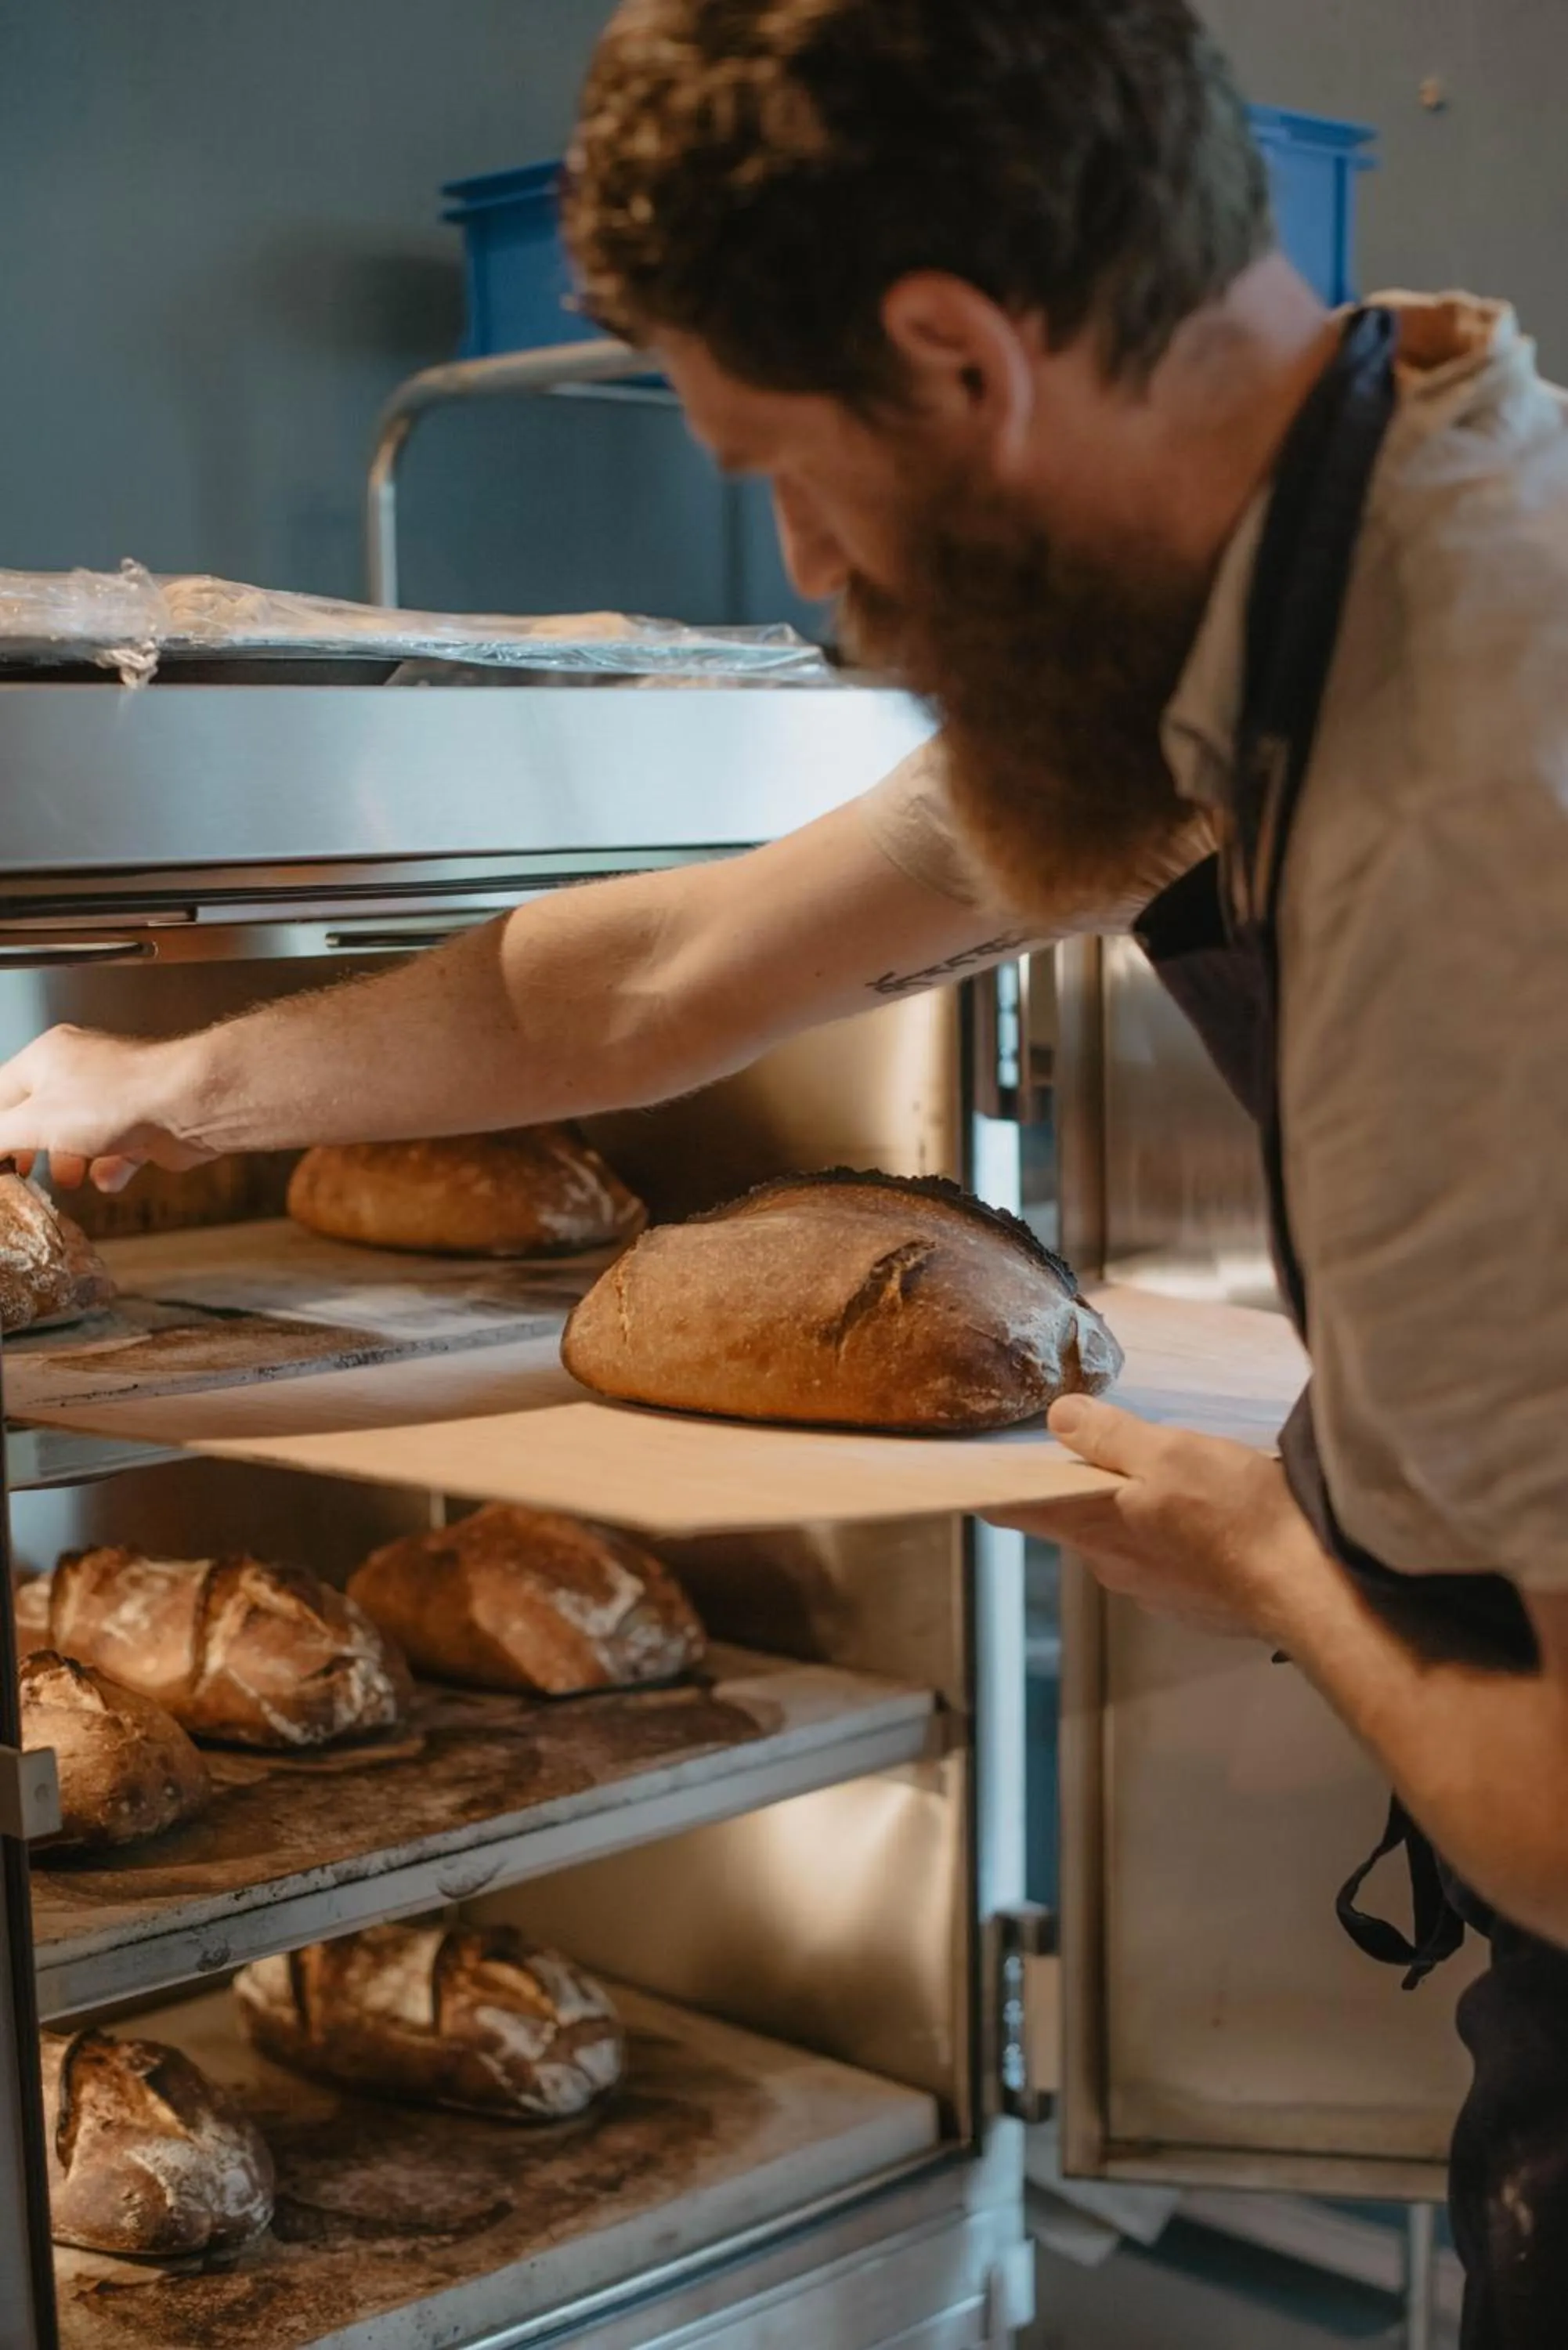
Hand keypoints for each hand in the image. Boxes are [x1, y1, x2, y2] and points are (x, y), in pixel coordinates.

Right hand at [0, 1026, 215, 1192]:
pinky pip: (119, 1149)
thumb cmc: (114, 1101)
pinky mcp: (145, 1122)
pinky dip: (110, 1167)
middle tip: (21, 1175)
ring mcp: (116, 1097)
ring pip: (80, 1133)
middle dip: (30, 1148)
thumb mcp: (34, 1122)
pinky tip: (108, 1179)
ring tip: (68, 1180)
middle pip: (41, 1115)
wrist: (187, 1105)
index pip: (3, 1092)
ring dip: (69, 1161)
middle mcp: (81, 1071)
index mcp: (47, 1058)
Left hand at [986, 1395, 1324, 1641]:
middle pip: (1069, 1520)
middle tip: (1084, 1444)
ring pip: (1120, 1538)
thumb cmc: (1240, 1518)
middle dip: (1071, 1486)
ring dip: (1127, 1508)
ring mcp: (1152, 1589)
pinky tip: (1202, 1513)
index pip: (1016, 1510)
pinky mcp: (1191, 1601)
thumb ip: (1110, 1435)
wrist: (1310, 1587)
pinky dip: (1170, 1534)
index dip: (994, 1486)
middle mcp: (1113, 1566)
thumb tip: (1058, 1416)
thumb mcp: (1170, 1454)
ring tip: (1156, 1472)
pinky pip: (1163, 1559)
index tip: (978, 1466)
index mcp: (1094, 1528)